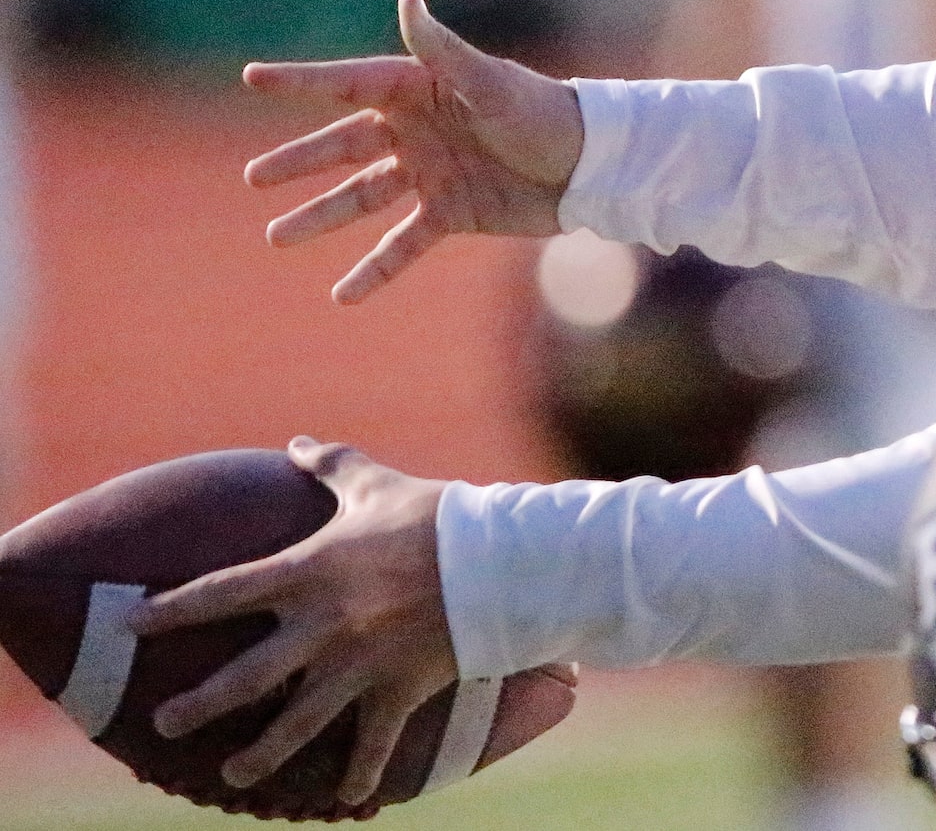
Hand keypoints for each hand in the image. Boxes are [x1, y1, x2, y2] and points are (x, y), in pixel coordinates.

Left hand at [129, 439, 453, 805]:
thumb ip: (332, 465)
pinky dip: (361, 775)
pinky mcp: (397, 689)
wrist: (497, 559)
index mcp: (310, 572)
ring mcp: (358, 665)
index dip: (173, 608)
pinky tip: (347, 798)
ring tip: (232, 778)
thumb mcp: (376, 484)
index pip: (223, 592)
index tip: (134, 623)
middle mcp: (323, 626)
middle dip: (198, 707)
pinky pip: (373, 744)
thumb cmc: (433, 515)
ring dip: (260, 757)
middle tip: (163, 724)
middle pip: (244, 679)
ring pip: (295, 726)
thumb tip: (295, 444)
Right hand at [246, 0, 584, 302]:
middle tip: (253, 179)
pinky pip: (403, 245)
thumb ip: (443, 49)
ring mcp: (433, 174)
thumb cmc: (544, 111)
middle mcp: (419, 131)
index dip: (301, 81)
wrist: (593, 164)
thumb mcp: (489, 82)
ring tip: (276, 236)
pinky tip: (342, 294)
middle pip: (345, 146)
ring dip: (320, 215)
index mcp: (422, 91)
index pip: (349, 84)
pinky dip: (374, 270)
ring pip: (363, 198)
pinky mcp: (454, 213)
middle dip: (299, 162)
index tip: (252, 77)